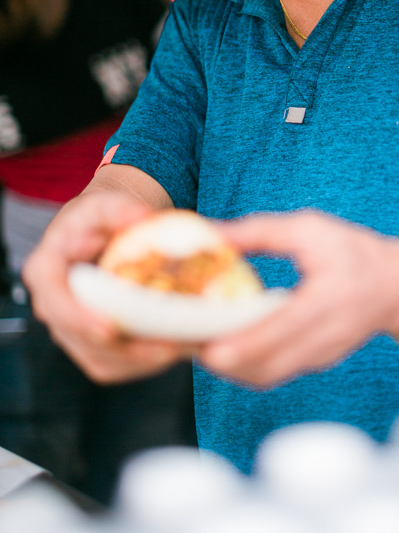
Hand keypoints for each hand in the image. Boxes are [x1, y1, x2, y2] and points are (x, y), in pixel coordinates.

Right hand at [23, 168, 188, 382]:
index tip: (110, 329)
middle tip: (165, 346)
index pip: (52, 299)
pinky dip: (147, 361)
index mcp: (47, 269)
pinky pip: (117, 365)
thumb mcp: (105, 203)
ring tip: (182, 348)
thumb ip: (120, 208)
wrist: (105, 233)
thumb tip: (143, 216)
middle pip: (81, 339)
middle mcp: (54, 305)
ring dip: (142, 359)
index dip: (78, 318)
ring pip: (101, 359)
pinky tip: (178, 348)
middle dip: (123, 348)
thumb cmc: (100, 218)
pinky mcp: (93, 346)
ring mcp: (72, 329)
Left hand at [198, 210, 398, 387]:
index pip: (280, 330)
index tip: (205, 344)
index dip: (241, 343)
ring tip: (199, 344)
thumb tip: (210, 233)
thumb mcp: (309, 229)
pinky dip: (246, 365)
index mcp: (327, 300)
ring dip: (230, 367)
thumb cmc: (353, 251)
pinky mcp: (316, 363)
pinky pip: (275, 373)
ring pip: (267, 376)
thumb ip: (259, 232)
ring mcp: (321, 357)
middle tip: (186, 343)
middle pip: (266, 366)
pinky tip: (225, 345)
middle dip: (224, 361)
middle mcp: (325, 337)